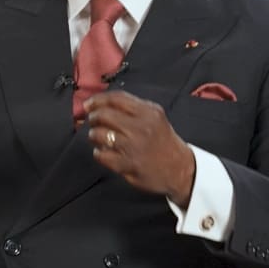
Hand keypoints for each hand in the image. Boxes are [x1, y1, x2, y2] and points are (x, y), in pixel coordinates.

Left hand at [84, 91, 195, 207]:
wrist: (180, 169)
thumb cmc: (162, 141)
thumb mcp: (154, 116)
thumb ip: (131, 107)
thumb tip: (98, 103)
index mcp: (148, 112)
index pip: (116, 99)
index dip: (97, 100)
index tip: (88, 105)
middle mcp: (141, 127)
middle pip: (103, 115)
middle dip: (93, 118)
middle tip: (94, 123)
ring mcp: (133, 146)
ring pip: (99, 134)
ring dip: (94, 136)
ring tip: (100, 139)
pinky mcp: (128, 164)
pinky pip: (101, 155)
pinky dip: (99, 153)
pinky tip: (105, 153)